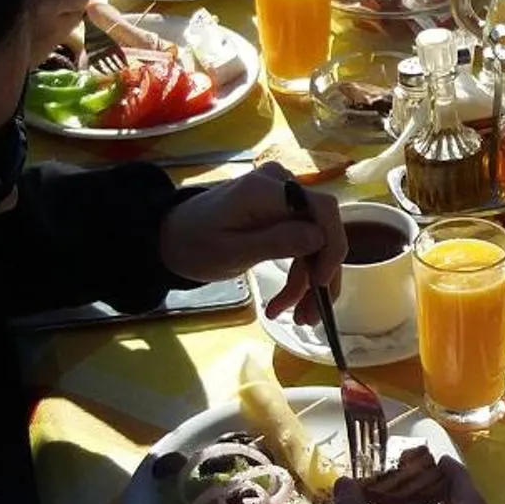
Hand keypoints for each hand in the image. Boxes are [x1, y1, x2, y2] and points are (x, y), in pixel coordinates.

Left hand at [157, 163, 342, 317]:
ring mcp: (284, 199)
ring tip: (297, 317)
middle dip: (319, 275)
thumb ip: (276, 242)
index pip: (323, 208)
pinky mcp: (282, 214)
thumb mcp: (231, 251)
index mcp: (266, 190)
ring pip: (317, 242)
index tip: (320, 283)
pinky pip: (305, 243)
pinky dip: (300, 273)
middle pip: (322, 229)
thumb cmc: (194, 244)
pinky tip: (287, 301)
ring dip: (310, 282)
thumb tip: (320, 238)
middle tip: (307, 316)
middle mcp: (283, 186)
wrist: (172, 238)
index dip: (332, 245)